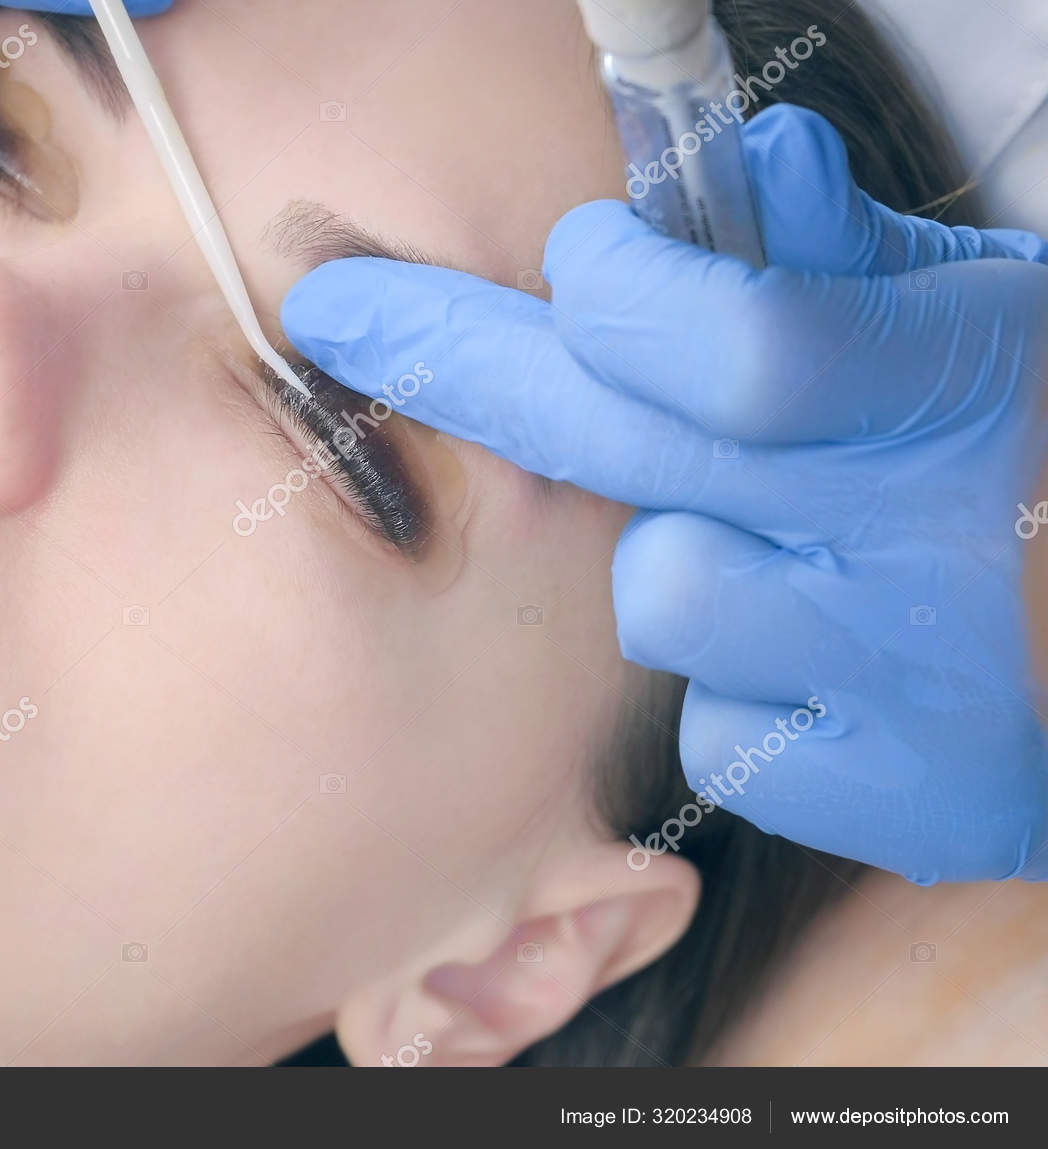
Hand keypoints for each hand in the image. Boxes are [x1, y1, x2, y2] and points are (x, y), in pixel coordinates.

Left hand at [281, 103, 1047, 882]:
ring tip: (754, 540)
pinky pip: (725, 735)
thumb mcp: (975, 314)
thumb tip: (749, 170)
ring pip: (659, 603)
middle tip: (351, 318)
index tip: (571, 257)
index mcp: (948, 389)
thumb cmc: (1040, 452)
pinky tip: (807, 661)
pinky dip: (744, 692)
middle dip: (460, 366)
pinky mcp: (901, 798)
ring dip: (673, 557)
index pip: (730, 347)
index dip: (621, 295)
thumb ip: (846, 256)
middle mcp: (916, 542)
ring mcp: (902, 682)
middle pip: (627, 455)